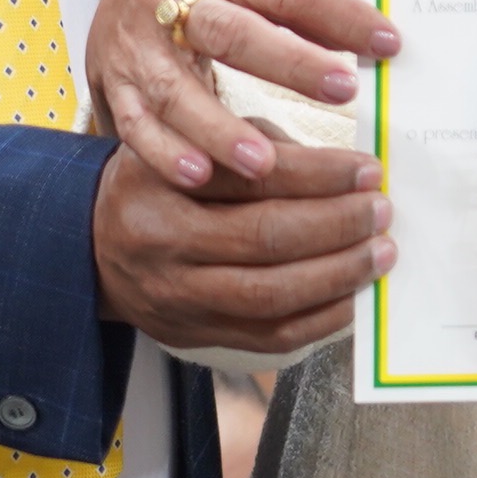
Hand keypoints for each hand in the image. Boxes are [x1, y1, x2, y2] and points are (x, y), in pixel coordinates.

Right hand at [92, 0, 396, 191]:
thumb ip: (299, 9)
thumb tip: (376, 39)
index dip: (336, 14)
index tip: (386, 43)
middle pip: (229, 31)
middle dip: (288, 63)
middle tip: (343, 90)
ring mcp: (132, 44)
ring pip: (177, 89)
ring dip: (220, 129)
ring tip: (264, 162)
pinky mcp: (111, 86)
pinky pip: (137, 125)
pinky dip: (167, 153)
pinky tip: (199, 175)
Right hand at [93, 131, 389, 354]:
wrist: (95, 245)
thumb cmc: (164, 181)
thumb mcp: (196, 141)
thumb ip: (261, 146)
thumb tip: (346, 168)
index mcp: (160, 180)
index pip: (252, 177)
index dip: (321, 174)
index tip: (368, 169)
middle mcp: (162, 243)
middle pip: (264, 238)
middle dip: (338, 225)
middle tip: (380, 211)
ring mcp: (175, 297)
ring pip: (270, 296)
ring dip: (338, 276)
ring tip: (379, 253)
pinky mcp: (191, 334)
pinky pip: (266, 337)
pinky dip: (319, 319)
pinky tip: (352, 295)